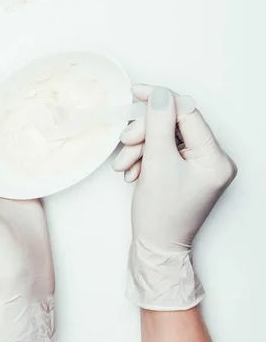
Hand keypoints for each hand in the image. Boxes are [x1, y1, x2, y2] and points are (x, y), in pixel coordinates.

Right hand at [114, 84, 236, 309]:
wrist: (155, 249)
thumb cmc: (161, 215)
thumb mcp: (157, 164)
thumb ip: (159, 124)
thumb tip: (159, 94)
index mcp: (215, 158)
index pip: (188, 113)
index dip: (160, 100)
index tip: (136, 92)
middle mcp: (212, 159)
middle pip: (174, 124)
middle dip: (146, 132)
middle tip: (126, 142)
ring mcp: (198, 165)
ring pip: (165, 137)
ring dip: (140, 146)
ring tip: (126, 165)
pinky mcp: (184, 169)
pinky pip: (163, 150)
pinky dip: (144, 156)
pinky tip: (133, 170)